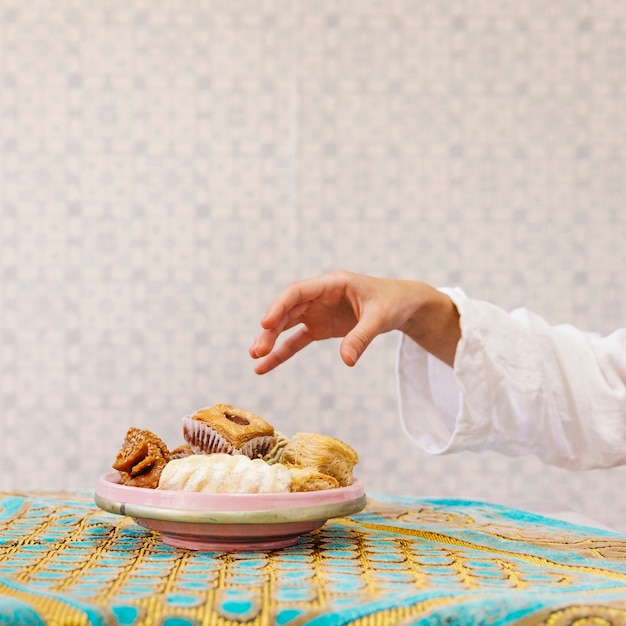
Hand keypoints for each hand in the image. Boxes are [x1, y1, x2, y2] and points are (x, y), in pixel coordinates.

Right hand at [249, 270, 459, 373]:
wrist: (403, 305)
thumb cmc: (392, 302)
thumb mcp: (380, 318)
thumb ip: (361, 337)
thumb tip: (347, 361)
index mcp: (332, 283)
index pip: (297, 292)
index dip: (279, 306)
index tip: (265, 323)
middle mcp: (319, 295)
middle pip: (287, 310)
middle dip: (271, 329)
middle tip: (257, 350)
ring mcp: (317, 311)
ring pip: (287, 325)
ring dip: (271, 341)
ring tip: (256, 359)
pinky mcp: (321, 327)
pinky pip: (297, 340)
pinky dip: (282, 352)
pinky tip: (266, 366)